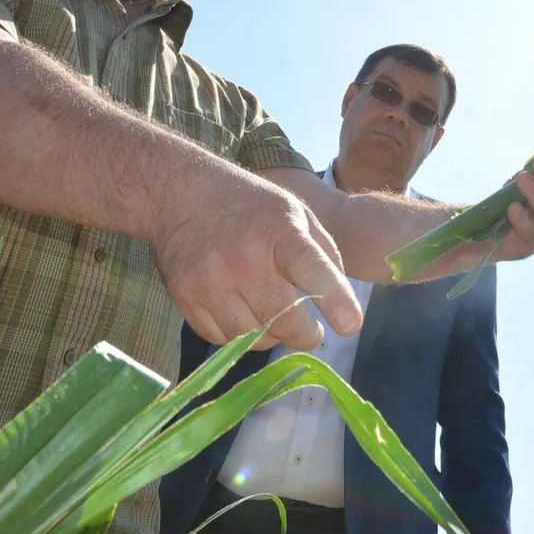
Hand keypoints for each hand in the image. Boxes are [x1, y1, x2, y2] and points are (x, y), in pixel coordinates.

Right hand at [151, 160, 363, 350]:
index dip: (333, 298)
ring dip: (272, 337)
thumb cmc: (251, 206)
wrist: (182, 193)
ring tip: (276, 318)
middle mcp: (242, 258)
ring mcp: (209, 281)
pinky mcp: (186, 299)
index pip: (310, 267)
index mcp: (279, 231)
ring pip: (252, 338)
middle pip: (282, 319)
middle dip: (306, 335)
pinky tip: (246, 314)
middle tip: (312, 332)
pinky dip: (240, 336)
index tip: (351, 324)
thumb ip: (324, 253)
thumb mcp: (296, 213)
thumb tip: (341, 302)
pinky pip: (222, 339)